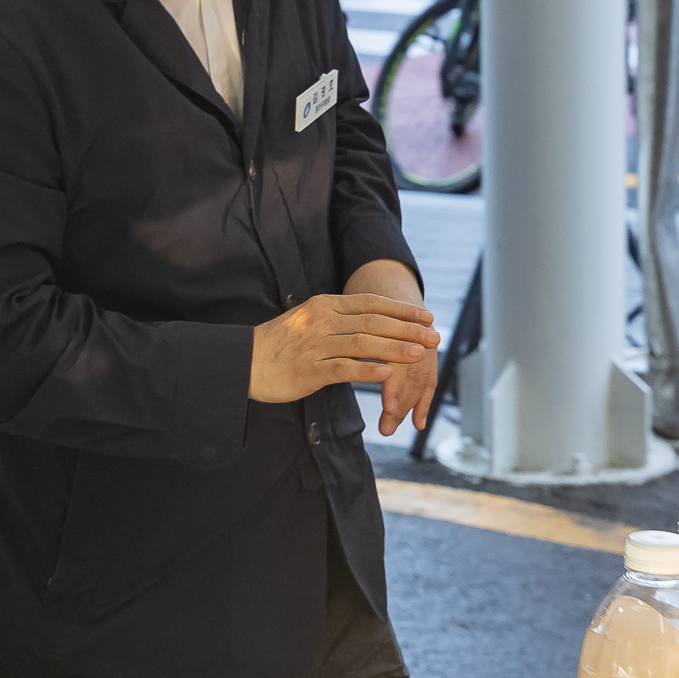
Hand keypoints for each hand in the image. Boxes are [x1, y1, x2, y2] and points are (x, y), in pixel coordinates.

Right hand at [251, 294, 437, 406]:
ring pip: (363, 344)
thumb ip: (337, 319)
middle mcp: (322, 321)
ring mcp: (316, 345)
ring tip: (419, 353)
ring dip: (394, 348)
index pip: (370, 303)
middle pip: (373, 322)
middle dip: (407, 329)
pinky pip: (343, 369)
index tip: (426, 316)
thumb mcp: (309, 321)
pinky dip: (366, 370)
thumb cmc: (279, 345)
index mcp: (324, 306)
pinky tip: (387, 374)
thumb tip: (370, 320)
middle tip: (434, 336)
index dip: (401, 310)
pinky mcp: (309, 370)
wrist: (244, 362)